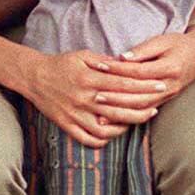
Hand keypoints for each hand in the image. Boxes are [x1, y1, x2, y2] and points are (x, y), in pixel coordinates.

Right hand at [24, 49, 160, 147]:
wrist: (34, 77)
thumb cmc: (61, 64)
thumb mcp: (82, 55)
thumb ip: (104, 61)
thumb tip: (126, 65)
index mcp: (89, 79)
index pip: (124, 84)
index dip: (145, 86)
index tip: (160, 85)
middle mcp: (84, 99)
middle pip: (120, 107)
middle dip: (143, 106)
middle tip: (158, 104)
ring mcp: (76, 114)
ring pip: (107, 127)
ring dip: (127, 125)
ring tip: (139, 119)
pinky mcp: (67, 125)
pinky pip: (89, 138)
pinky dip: (104, 139)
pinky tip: (115, 132)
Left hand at [101, 26, 194, 108]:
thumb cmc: (179, 44)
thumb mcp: (162, 41)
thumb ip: (142, 50)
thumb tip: (122, 57)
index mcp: (169, 68)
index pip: (139, 72)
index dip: (119, 69)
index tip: (101, 66)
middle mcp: (170, 85)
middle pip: (140, 95)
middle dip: (116, 97)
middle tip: (95, 95)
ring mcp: (168, 95)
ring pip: (142, 107)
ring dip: (121, 111)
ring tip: (101, 110)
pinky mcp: (165, 100)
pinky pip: (146, 111)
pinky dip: (131, 115)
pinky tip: (116, 117)